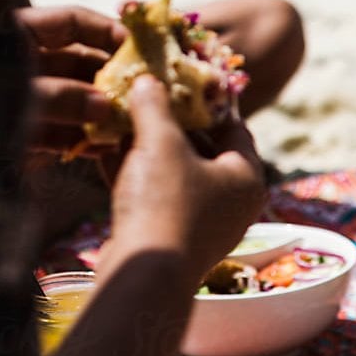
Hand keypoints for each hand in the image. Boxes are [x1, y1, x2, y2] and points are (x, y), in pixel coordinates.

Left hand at [15, 6, 125, 153]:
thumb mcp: (15, 90)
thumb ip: (60, 97)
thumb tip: (103, 106)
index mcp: (18, 35)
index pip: (73, 21)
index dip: (108, 31)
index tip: (139, 47)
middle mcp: (25, 63)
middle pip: (78, 63)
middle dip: (110, 79)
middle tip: (140, 94)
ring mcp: (23, 96)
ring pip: (72, 98)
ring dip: (100, 112)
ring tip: (127, 124)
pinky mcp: (17, 128)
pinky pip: (55, 130)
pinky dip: (78, 138)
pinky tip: (102, 148)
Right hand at [103, 75, 265, 280]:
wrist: (144, 275)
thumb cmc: (164, 203)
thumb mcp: (160, 143)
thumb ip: (156, 107)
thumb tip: (148, 81)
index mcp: (247, 176)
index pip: (235, 127)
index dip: (207, 101)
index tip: (182, 81)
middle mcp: (234, 201)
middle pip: (204, 149)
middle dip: (170, 124)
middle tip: (145, 96)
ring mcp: (206, 223)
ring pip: (176, 173)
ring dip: (148, 148)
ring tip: (121, 118)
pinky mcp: (175, 238)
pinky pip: (158, 196)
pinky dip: (137, 175)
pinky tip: (107, 153)